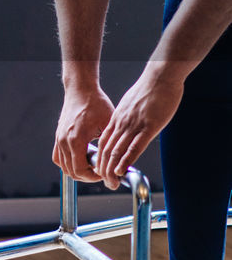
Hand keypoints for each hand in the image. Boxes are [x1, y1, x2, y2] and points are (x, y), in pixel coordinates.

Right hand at [53, 85, 114, 182]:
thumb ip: (111, 144)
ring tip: (91, 167)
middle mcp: (64, 141)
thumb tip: (119, 161)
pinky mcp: (58, 136)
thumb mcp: (108, 123)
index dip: (92, 177)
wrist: (80, 90)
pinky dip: (66, 163)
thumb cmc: (95, 103)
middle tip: (99, 172)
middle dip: (86, 176)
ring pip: (63, 166)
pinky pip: (58, 157)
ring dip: (77, 170)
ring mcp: (59, 139)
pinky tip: (79, 160)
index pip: (80, 170)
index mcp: (76, 139)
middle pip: (71, 172)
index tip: (102, 174)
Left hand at [94, 66, 184, 188]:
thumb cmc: (150, 89)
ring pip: (117, 151)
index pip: (103, 142)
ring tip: (111, 183)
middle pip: (106, 150)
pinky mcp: (148, 127)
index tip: (100, 170)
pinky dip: (126, 161)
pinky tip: (122, 171)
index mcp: (117, 118)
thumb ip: (127, 117)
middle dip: (103, 169)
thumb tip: (127, 128)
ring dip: (112, 170)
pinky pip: (134, 147)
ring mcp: (133, 125)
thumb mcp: (131, 104)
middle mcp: (121, 123)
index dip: (100, 158)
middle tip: (105, 182)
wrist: (160, 76)